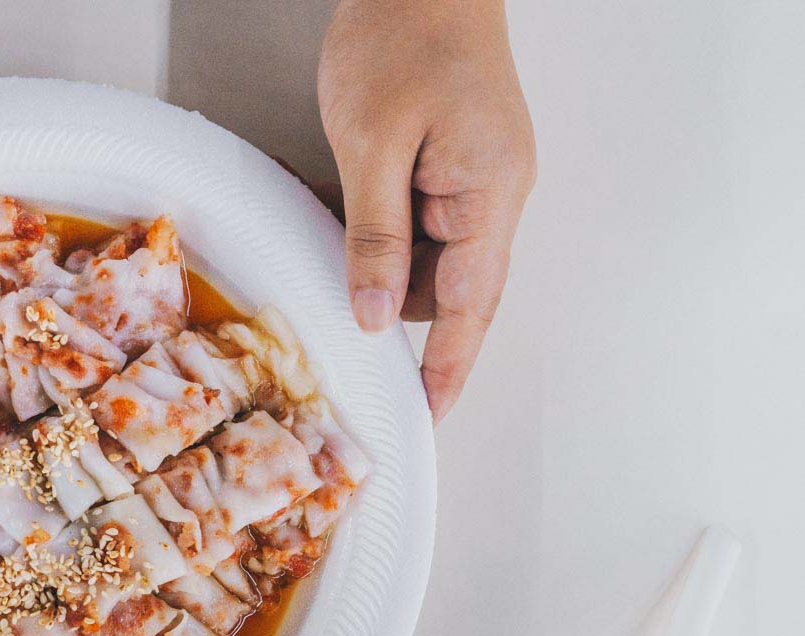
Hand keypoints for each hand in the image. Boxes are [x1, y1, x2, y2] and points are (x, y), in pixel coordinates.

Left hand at [318, 0, 535, 420]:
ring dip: (375, 264)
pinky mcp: (448, 164)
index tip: (427, 416)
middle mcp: (492, 194)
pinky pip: (412, 221)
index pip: (473, 306)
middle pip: (449, 289)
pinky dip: (373, 229)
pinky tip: (335, 209)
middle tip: (334, 318)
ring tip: (326, 238)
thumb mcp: (374, 143)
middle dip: (392, 307)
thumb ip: (375, 236)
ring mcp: (473, 179)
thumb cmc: (404, 38)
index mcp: (489, 194)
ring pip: (423, 259)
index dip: (448, 368)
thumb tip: (375, 315)